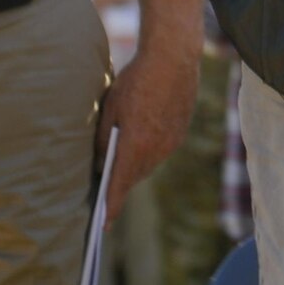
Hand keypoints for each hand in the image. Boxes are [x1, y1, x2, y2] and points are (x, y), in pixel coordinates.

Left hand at [95, 40, 198, 225]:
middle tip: (106, 182)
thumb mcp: (110, 108)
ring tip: (122, 155)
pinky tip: (142, 136)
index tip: (103, 225)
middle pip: (135, 176)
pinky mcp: (180, 132)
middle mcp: (156, 150)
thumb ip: (104, 140)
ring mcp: (171, 143)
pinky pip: (161, 150)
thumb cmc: (135, 80)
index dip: (110, 207)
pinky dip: (149, 150)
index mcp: (135, 146)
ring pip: (149, 163)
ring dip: (135, 164)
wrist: (172, 58)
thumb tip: (103, 162)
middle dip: (120, 181)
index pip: (119, 186)